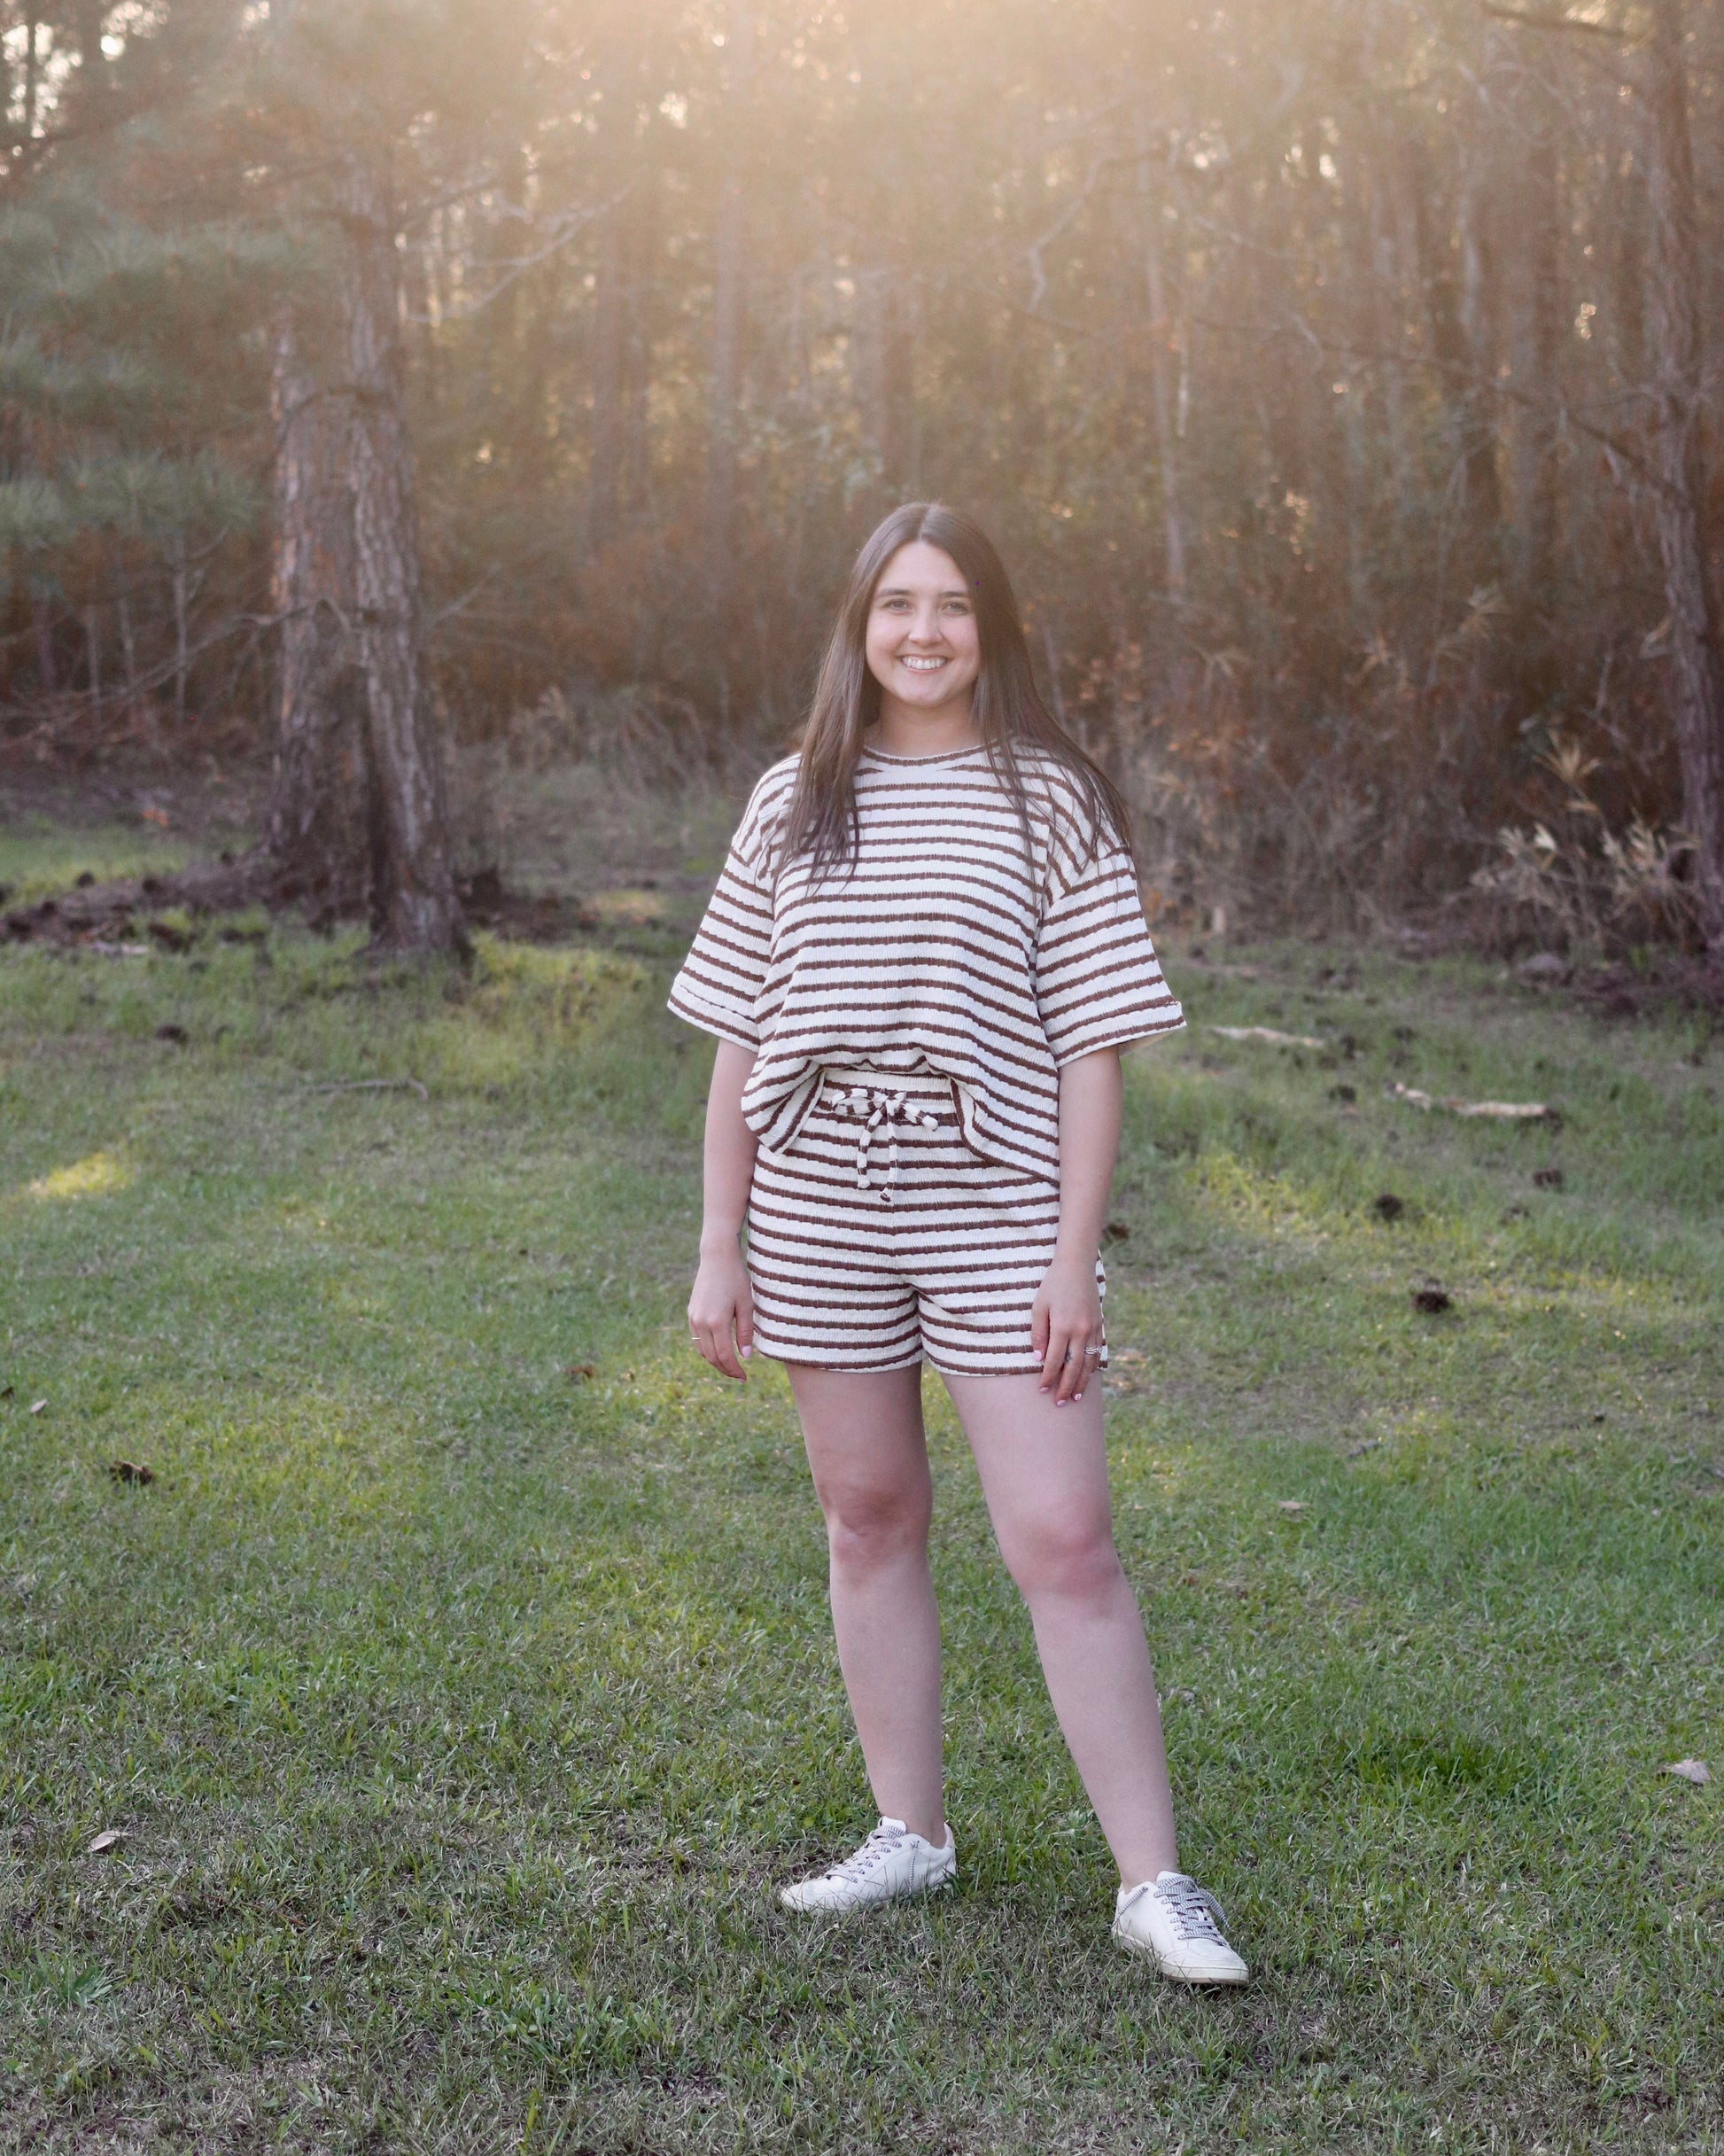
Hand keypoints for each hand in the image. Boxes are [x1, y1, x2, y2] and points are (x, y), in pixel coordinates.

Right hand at [689, 1238, 754, 1381]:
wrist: (716, 1258)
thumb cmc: (736, 1280)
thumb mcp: (747, 1305)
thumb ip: (745, 1332)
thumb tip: (746, 1356)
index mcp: (718, 1322)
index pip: (725, 1356)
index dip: (734, 1370)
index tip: (744, 1378)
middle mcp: (702, 1322)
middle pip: (712, 1357)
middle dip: (726, 1369)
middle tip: (739, 1376)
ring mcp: (693, 1318)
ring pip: (702, 1350)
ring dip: (716, 1361)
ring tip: (730, 1365)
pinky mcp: (691, 1314)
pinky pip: (697, 1339)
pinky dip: (707, 1349)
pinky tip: (719, 1350)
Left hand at [1031, 1253, 1103, 1404]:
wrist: (1077, 1266)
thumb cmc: (1053, 1285)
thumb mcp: (1038, 1307)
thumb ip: (1038, 1334)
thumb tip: (1038, 1359)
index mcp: (1063, 1326)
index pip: (1054, 1360)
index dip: (1047, 1377)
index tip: (1042, 1390)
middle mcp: (1081, 1330)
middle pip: (1073, 1367)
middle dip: (1065, 1387)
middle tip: (1059, 1403)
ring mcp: (1093, 1329)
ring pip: (1088, 1363)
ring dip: (1082, 1382)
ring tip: (1075, 1397)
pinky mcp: (1100, 1326)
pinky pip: (1098, 1352)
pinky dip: (1093, 1367)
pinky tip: (1087, 1377)